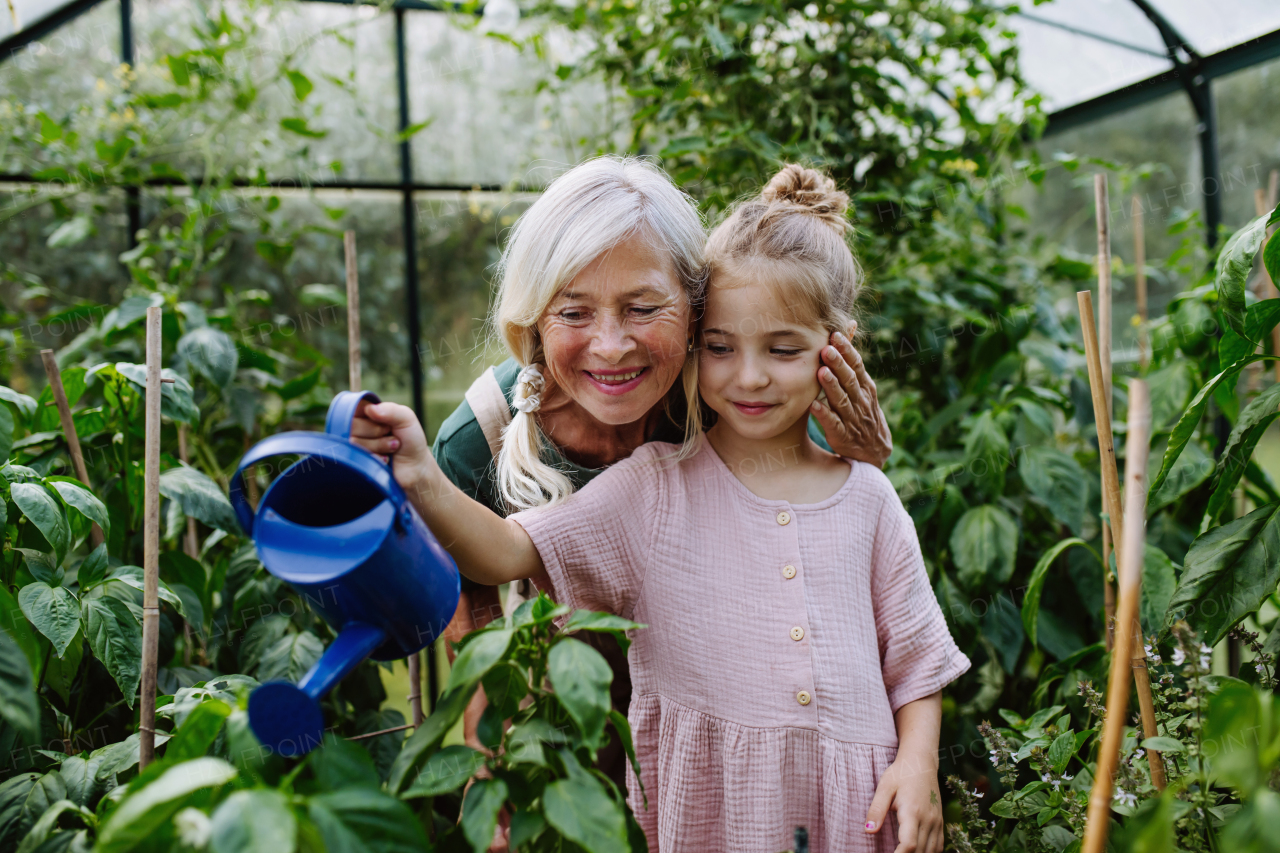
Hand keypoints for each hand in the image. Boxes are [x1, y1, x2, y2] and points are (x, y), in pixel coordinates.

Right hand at [349, 400, 433, 494]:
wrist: (415, 467)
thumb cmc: (410, 439)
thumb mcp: (406, 418)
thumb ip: (390, 410)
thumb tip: (369, 409)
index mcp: (366, 412)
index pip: (354, 406)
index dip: (370, 414)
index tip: (385, 420)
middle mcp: (357, 427)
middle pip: (352, 424)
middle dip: (377, 431)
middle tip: (391, 435)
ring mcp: (355, 445)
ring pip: (353, 441)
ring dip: (379, 445)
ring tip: (392, 447)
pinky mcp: (356, 461)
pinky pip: (357, 457)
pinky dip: (376, 458)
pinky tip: (386, 459)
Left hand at [811, 322, 892, 467]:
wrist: (874, 450)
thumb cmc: (862, 412)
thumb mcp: (862, 388)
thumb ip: (852, 362)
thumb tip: (849, 328)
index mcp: (865, 388)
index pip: (857, 366)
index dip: (847, 351)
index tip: (835, 335)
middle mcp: (861, 401)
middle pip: (850, 380)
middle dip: (839, 364)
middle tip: (827, 348)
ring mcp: (852, 419)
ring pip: (842, 400)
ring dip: (831, 386)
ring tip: (821, 372)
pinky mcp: (843, 435)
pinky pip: (833, 424)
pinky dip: (824, 415)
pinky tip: (813, 406)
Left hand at [864, 754, 943, 852]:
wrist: (921, 761)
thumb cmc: (900, 773)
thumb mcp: (884, 787)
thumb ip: (876, 809)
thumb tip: (868, 830)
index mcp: (912, 811)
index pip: (909, 844)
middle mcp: (928, 819)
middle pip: (920, 851)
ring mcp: (937, 821)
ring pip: (931, 851)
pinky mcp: (940, 821)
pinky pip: (939, 846)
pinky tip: (917, 852)